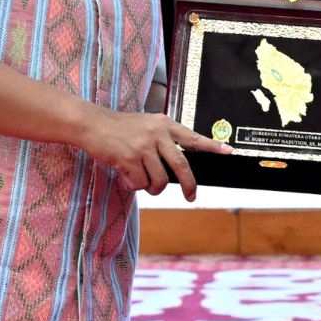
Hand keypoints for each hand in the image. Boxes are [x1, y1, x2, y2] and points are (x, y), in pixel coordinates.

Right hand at [81, 109, 225, 198]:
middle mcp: (157, 133)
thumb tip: (175, 169)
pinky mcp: (130, 158)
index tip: (228, 151)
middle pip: (181, 166)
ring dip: (153, 188)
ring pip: (160, 180)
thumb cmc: (119, 128)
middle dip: (189, 185)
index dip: (211, 146)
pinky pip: (141, 183)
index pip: (192, 137)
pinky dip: (135, 185)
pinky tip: (126, 176)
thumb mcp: (146, 125)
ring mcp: (144, 146)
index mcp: (164, 124)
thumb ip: (162, 140)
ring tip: (141, 181)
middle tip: (191, 196)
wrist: (92, 124)